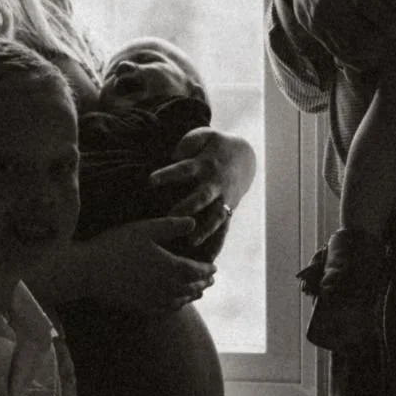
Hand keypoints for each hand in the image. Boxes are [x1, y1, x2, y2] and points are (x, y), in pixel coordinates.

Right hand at [72, 217, 215, 313]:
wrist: (88, 271)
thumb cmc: (116, 245)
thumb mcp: (145, 229)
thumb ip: (171, 226)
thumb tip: (193, 222)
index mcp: (170, 267)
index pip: (197, 271)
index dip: (208, 269)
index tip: (215, 267)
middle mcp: (166, 287)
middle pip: (192, 287)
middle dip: (203, 282)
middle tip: (211, 280)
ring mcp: (153, 299)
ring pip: (181, 300)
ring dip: (192, 295)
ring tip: (199, 291)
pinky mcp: (140, 306)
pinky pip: (165, 309)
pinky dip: (176, 306)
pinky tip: (176, 303)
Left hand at [150, 126, 255, 249]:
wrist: (245, 158)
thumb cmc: (216, 146)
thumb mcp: (205, 135)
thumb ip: (188, 142)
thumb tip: (174, 154)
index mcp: (204, 164)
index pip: (184, 169)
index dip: (168, 174)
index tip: (150, 181)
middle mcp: (214, 183)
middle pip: (201, 196)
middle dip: (187, 207)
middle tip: (171, 216)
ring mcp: (223, 199)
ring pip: (215, 216)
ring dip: (204, 229)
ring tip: (190, 241)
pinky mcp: (229, 210)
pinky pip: (224, 229)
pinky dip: (217, 244)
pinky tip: (209, 260)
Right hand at [287, 0, 395, 73]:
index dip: (383, 17)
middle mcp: (328, 0)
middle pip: (354, 28)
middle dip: (379, 41)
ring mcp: (319, 18)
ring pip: (345, 44)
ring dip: (370, 54)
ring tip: (390, 55)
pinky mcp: (315, 30)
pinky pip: (336, 51)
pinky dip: (355, 59)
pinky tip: (372, 59)